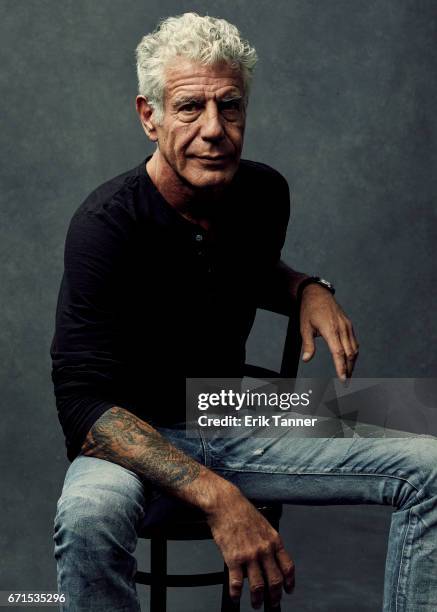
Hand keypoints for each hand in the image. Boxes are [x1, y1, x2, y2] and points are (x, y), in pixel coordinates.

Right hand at [206, 488, 294, 608]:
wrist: (225, 504)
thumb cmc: (242, 511)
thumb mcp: (264, 524)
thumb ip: (269, 541)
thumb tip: (272, 557)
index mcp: (274, 540)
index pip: (288, 567)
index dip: (289, 582)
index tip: (288, 590)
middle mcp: (264, 550)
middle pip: (275, 581)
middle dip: (275, 596)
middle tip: (273, 603)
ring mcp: (249, 555)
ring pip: (258, 586)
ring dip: (258, 599)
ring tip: (256, 604)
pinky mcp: (233, 559)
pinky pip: (237, 583)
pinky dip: (236, 594)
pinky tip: (235, 598)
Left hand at [300, 284, 358, 379]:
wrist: (317, 293)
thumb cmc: (309, 310)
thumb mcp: (304, 327)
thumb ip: (307, 345)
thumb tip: (306, 359)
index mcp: (330, 329)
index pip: (339, 353)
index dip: (342, 367)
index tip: (343, 379)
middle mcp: (342, 328)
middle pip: (350, 353)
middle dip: (349, 369)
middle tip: (346, 381)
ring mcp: (347, 326)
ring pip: (354, 348)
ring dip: (352, 362)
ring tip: (348, 373)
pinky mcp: (348, 324)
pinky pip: (354, 341)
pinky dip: (353, 352)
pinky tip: (350, 359)